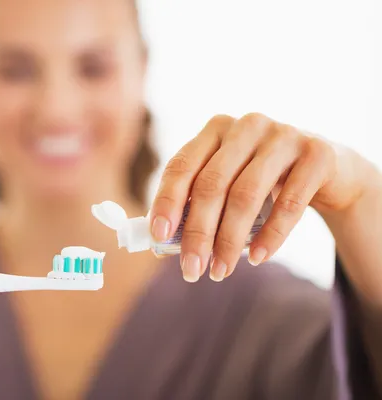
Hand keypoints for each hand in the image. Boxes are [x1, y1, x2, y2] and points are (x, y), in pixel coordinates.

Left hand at [150, 113, 369, 282]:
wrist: (328, 167)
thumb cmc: (264, 180)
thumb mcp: (231, 181)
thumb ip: (199, 202)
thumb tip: (164, 241)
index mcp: (216, 129)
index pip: (182, 165)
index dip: (167, 201)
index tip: (159, 235)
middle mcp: (246, 125)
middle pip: (211, 184)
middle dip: (198, 233)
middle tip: (191, 270)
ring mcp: (283, 136)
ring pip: (246, 195)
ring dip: (229, 240)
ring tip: (220, 271)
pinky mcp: (316, 154)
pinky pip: (289, 203)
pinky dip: (270, 236)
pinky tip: (257, 258)